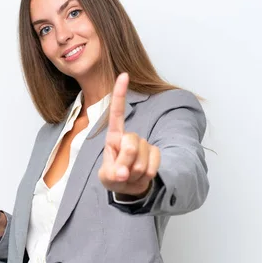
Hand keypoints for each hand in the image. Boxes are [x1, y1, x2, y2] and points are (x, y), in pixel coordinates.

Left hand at [98, 72, 161, 196]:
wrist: (130, 187)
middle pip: (130, 144)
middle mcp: (129, 137)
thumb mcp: (107, 177)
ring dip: (135, 171)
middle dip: (126, 162)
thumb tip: (123, 173)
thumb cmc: (114, 177)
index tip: (124, 75)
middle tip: (122, 173)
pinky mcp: (154, 152)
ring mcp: (143, 144)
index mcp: (114, 137)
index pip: (117, 114)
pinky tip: (140, 175)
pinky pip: (154, 162)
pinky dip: (146, 174)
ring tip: (130, 175)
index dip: (120, 94)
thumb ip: (112, 173)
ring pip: (141, 157)